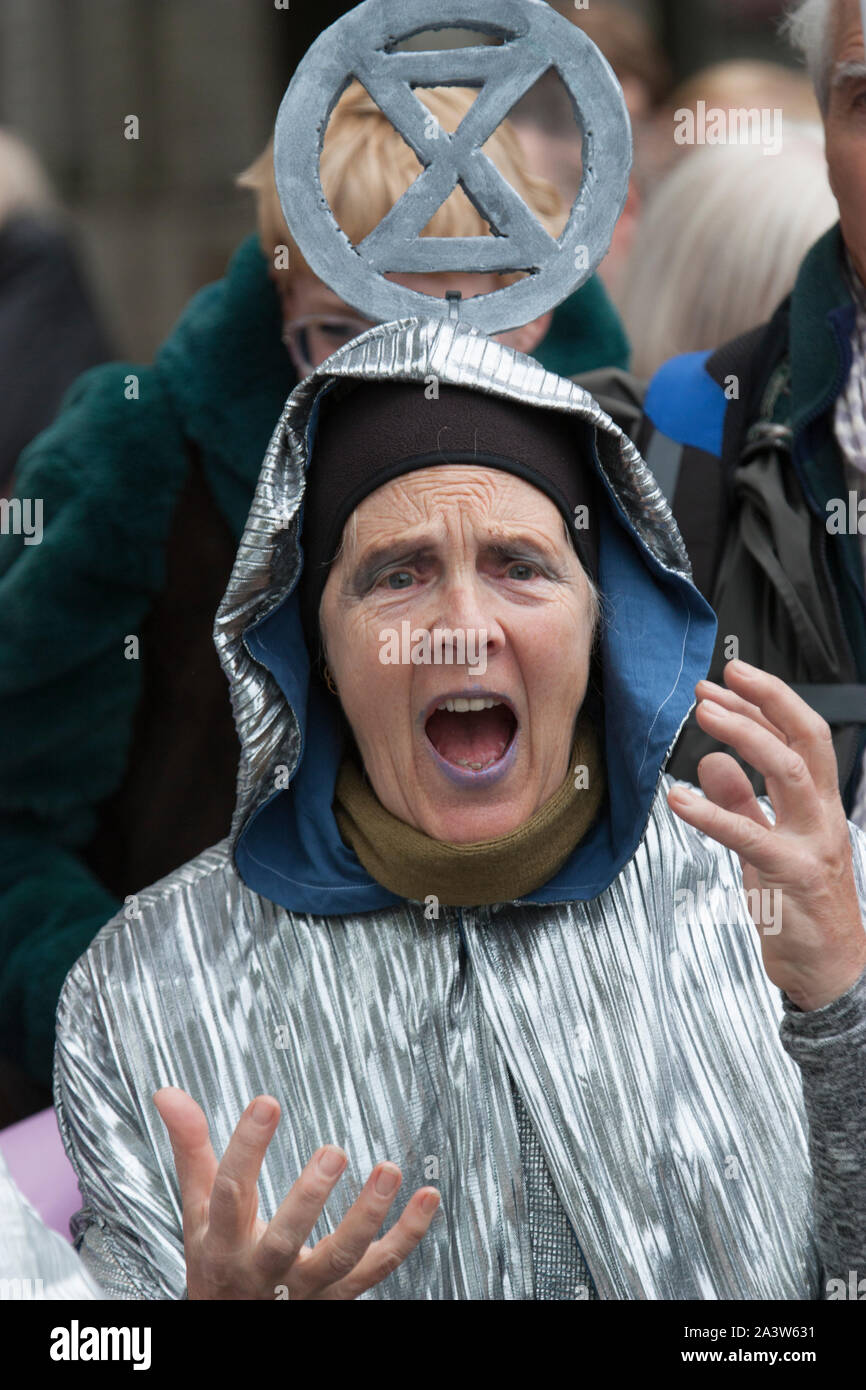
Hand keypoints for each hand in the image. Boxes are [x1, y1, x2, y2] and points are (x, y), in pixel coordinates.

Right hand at [153, 1087, 439, 1299]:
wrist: (234, 1328)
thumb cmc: (217, 1259)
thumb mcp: (198, 1209)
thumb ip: (191, 1149)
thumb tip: (168, 1091)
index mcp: (223, 1242)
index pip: (230, 1193)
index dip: (247, 1148)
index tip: (267, 1101)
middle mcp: (264, 1270)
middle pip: (286, 1239)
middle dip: (309, 1198)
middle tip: (333, 1152)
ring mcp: (307, 1288)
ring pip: (339, 1259)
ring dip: (368, 1216)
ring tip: (389, 1170)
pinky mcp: (342, 1295)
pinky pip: (379, 1268)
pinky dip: (408, 1235)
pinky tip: (429, 1197)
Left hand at [667, 659, 865, 1010]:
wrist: (831, 972)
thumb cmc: (801, 910)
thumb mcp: (766, 846)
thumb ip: (742, 803)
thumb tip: (711, 761)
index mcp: (819, 806)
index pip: (803, 737)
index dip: (769, 702)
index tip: (730, 677)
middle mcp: (822, 817)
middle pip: (806, 741)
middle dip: (764, 702)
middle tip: (716, 682)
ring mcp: (811, 844)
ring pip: (789, 772)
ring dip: (745, 736)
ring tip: (704, 715)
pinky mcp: (791, 877)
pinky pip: (749, 836)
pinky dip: (711, 813)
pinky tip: (678, 798)